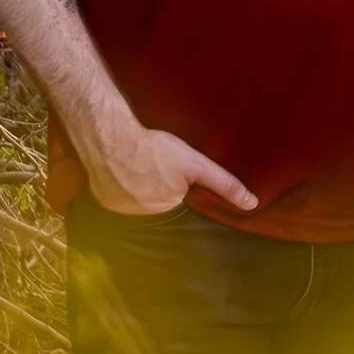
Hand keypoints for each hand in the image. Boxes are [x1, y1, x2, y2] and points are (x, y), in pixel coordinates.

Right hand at [77, 110, 257, 217]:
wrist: (111, 139)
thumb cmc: (155, 149)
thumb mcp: (197, 164)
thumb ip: (224, 184)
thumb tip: (252, 204)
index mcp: (165, 208)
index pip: (175, 201)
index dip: (175, 185)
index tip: (172, 172)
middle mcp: (141, 215)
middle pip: (154, 200)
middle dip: (156, 184)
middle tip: (154, 162)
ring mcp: (118, 208)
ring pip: (134, 197)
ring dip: (136, 184)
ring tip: (138, 163)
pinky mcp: (101, 198)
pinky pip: (114, 193)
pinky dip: (117, 183)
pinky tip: (121, 167)